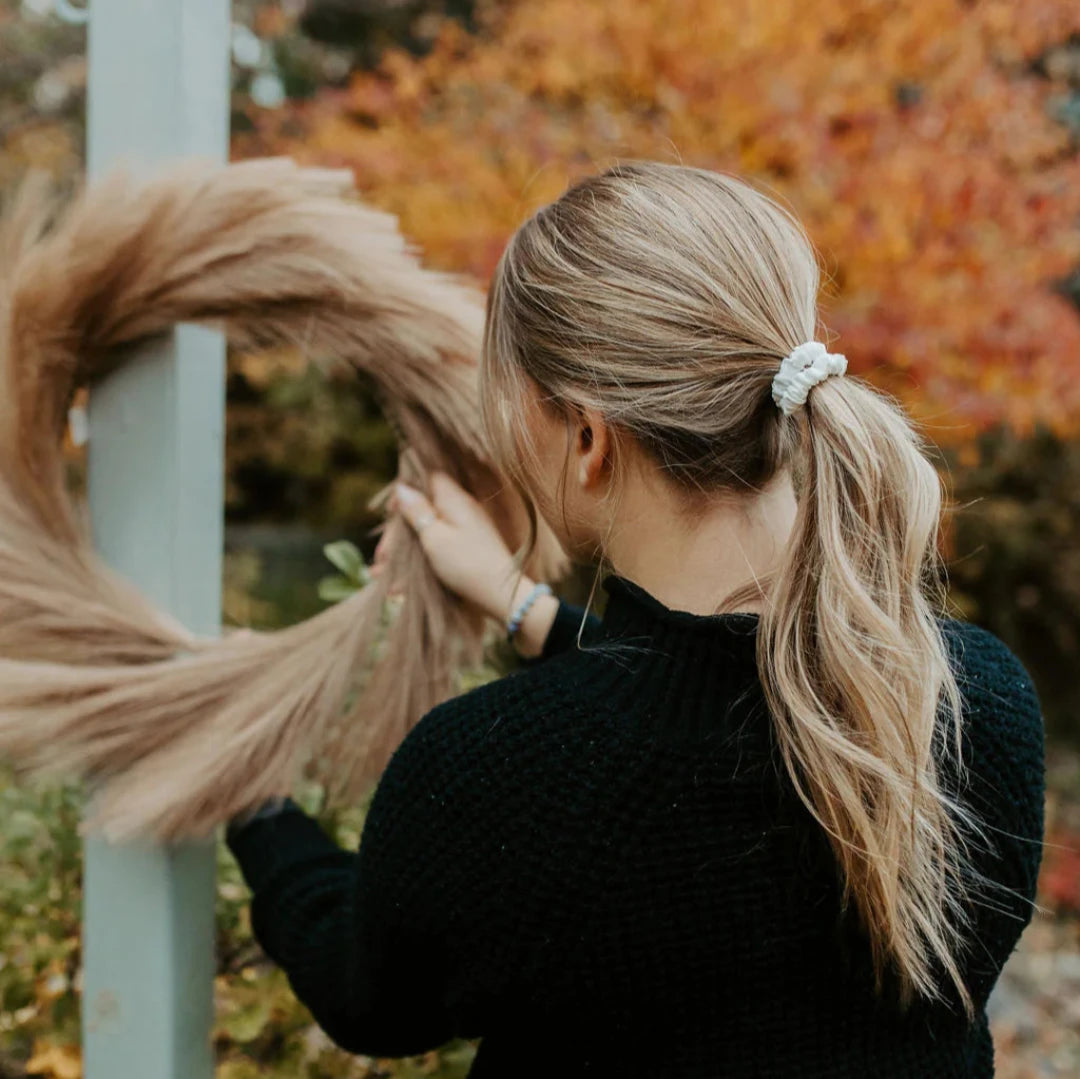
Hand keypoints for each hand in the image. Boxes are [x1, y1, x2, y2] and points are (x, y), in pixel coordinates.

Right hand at [383, 472, 557, 657]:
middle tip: (380, 557)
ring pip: (426, 533)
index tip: (389, 513)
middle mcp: (462, 509)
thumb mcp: (434, 536)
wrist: (500, 595)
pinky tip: (399, 586)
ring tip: (380, 574)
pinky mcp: (468, 548)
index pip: (426, 479)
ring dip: (403, 553)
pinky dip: (418, 562)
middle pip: (422, 510)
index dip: (405, 492)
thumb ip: (417, 511)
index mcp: (454, 499)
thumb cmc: (465, 564)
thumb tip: (403, 487)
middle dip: (398, 533)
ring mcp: (466, 529)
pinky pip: (437, 548)